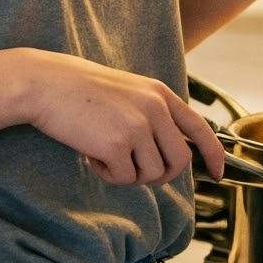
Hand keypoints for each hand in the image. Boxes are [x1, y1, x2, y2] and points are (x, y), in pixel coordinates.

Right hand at [16, 50, 223, 185]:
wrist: (45, 84)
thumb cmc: (80, 90)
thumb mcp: (128, 92)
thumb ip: (151, 115)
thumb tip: (168, 158)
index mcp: (160, 94)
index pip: (200, 128)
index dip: (213, 155)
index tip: (218, 175)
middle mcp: (155, 108)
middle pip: (179, 161)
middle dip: (160, 175)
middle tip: (133, 169)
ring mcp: (137, 126)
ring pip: (152, 174)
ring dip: (130, 174)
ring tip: (105, 155)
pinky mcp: (116, 144)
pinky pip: (124, 178)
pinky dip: (109, 175)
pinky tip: (91, 156)